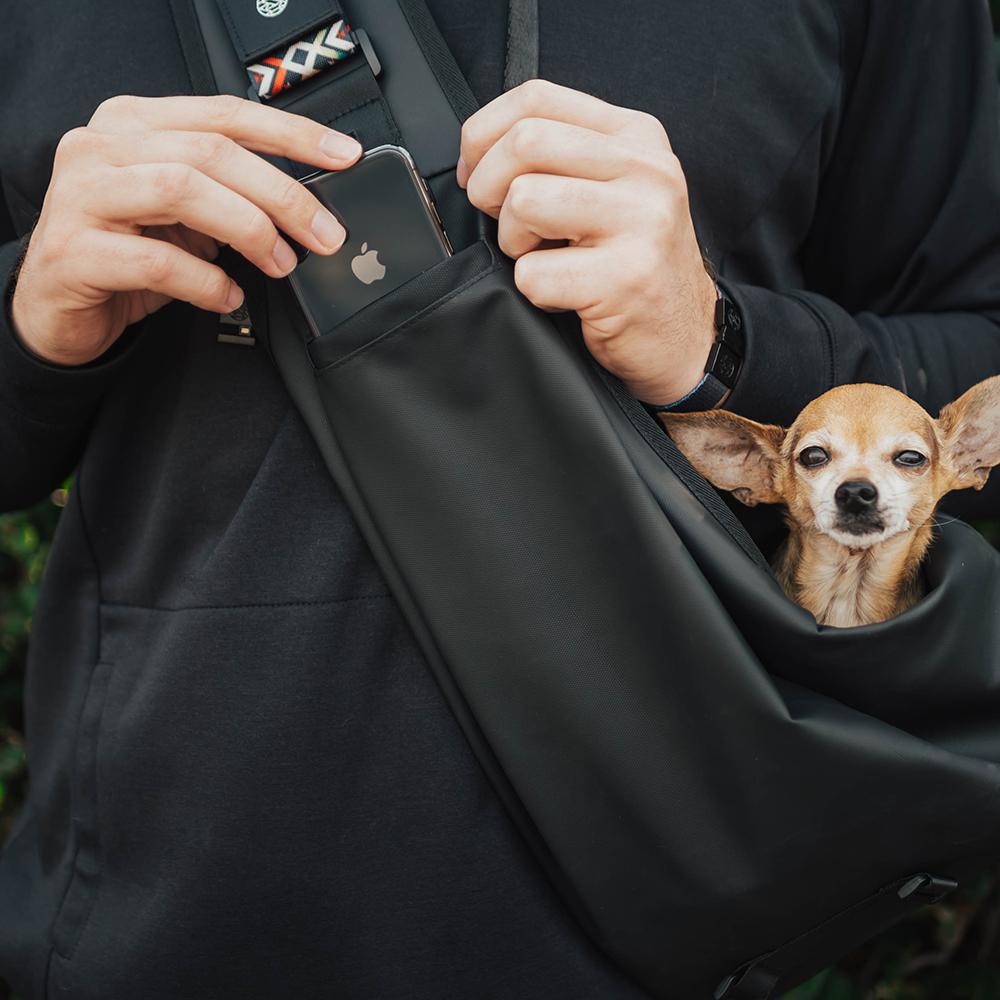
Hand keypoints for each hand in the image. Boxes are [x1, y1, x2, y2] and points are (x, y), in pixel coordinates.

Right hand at [11, 95, 361, 366]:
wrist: (56, 306)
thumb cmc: (127, 254)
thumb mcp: (184, 216)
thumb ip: (228, 195)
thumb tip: (306, 207)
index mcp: (134, 124)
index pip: (225, 114)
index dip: (292, 133)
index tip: (344, 155)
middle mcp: (102, 147)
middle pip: (211, 152)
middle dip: (282, 195)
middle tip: (324, 235)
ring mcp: (81, 195)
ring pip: (182, 191)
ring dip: (249, 230)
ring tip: (279, 264)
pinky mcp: (74, 251)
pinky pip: (157, 261)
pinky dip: (207, 281)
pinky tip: (227, 296)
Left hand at [457, 80, 716, 405]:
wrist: (685, 338)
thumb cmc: (633, 266)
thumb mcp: (613, 190)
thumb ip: (562, 158)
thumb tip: (480, 154)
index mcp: (636, 136)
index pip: (536, 98)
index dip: (483, 135)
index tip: (475, 173)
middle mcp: (646, 170)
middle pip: (524, 142)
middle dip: (488, 188)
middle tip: (504, 224)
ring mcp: (641, 222)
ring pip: (524, 201)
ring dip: (512, 242)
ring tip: (543, 260)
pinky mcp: (625, 278)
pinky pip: (533, 274)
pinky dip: (534, 292)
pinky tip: (564, 297)